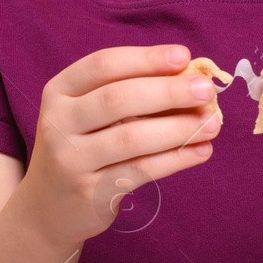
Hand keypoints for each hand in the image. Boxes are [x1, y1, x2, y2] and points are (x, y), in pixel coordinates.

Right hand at [27, 44, 221, 246]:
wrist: (48, 206)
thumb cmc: (83, 145)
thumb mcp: (89, 113)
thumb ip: (130, 91)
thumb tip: (190, 77)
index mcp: (60, 91)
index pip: (103, 65)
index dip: (146, 59)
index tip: (183, 56)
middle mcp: (59, 122)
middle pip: (117, 98)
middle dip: (168, 91)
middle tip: (206, 90)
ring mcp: (71, 160)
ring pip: (132, 138)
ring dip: (179, 128)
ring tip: (214, 123)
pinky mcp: (90, 192)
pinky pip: (141, 170)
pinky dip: (177, 159)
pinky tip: (202, 150)